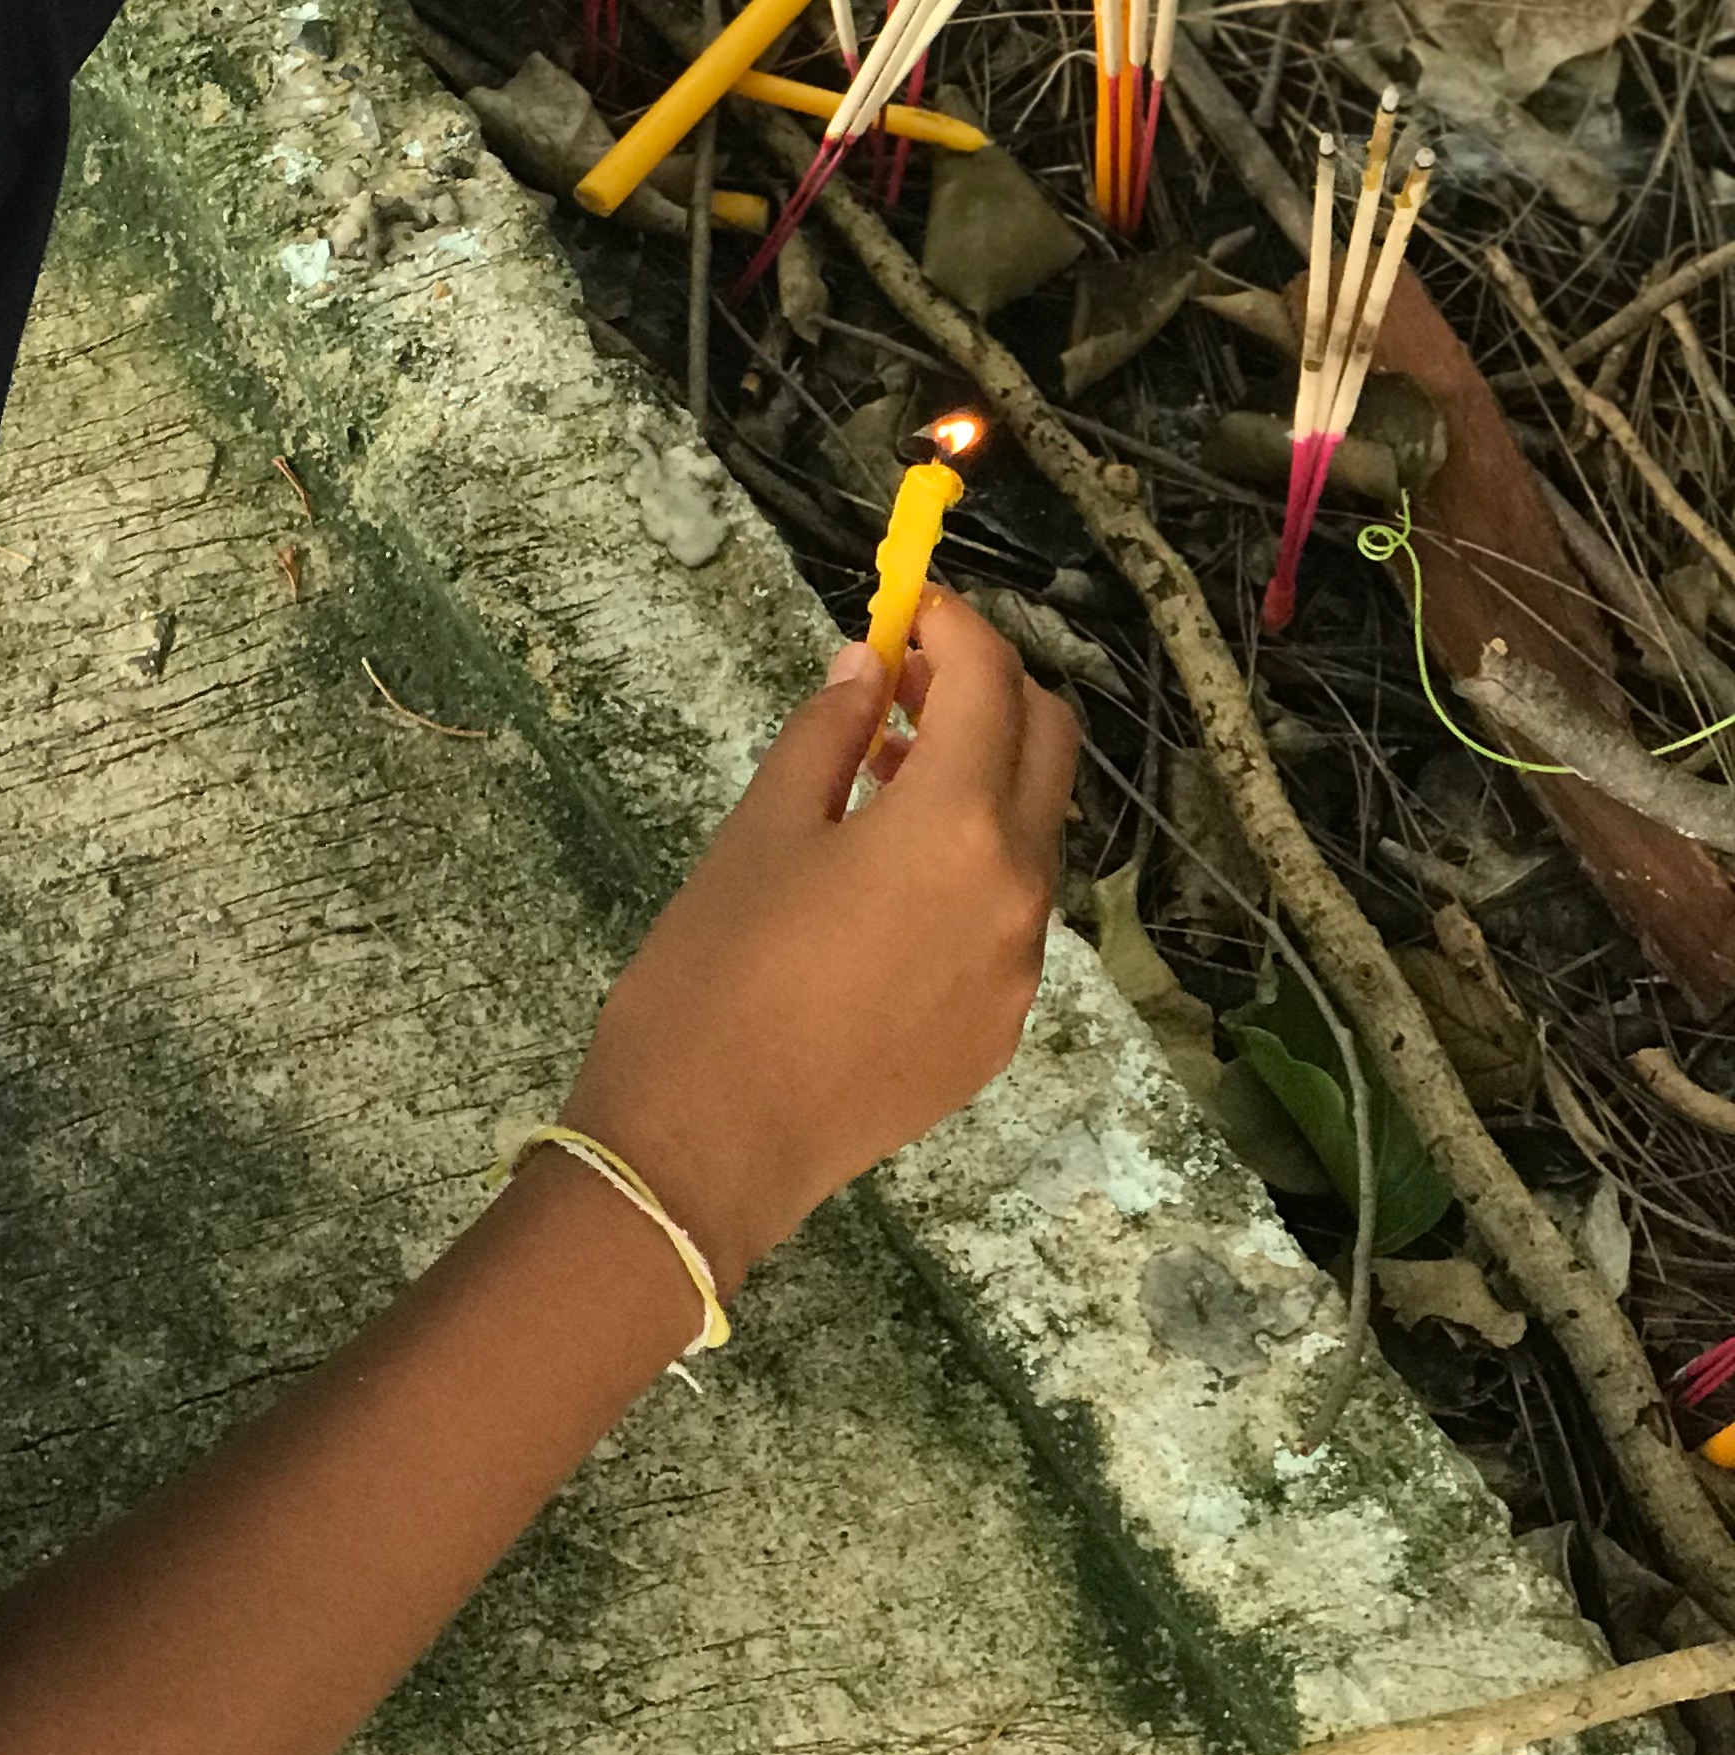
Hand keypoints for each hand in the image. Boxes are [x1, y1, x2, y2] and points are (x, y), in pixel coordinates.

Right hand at [562, 588, 1073, 1288]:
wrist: (707, 1148)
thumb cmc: (713, 974)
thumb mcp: (759, 830)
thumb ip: (829, 733)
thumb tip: (869, 663)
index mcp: (955, 826)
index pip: (991, 680)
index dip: (952, 624)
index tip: (905, 605)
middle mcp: (1017, 893)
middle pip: (1048, 747)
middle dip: (989, 691)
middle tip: (903, 682)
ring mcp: (1018, 971)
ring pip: (1034, 834)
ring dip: (980, 779)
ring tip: (877, 781)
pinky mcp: (998, 1030)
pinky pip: (1009, 916)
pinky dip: (970, 865)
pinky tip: (881, 887)